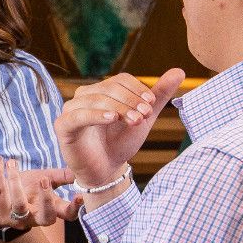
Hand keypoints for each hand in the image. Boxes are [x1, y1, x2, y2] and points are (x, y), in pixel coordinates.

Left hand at [0, 155, 80, 230]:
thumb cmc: (26, 190)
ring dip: (16, 181)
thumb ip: (61, 176)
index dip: (74, 208)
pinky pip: (0, 193)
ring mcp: (17, 217)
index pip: (67, 214)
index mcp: (49, 210)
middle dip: (47, 200)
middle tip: (44, 180)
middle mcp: (35, 217)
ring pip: (19, 204)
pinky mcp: (0, 211)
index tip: (80, 195)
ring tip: (13, 163)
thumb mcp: (44, 181)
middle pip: (46, 217)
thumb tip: (79, 169)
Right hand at [55, 68, 185, 189]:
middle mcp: (84, 96)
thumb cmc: (121, 142)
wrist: (107, 171)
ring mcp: (71, 110)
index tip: (151, 104)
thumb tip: (179, 71)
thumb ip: (159, 96)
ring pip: (96, 100)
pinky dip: (95, 115)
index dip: (137, 89)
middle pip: (109, 88)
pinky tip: (112, 118)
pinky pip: (78, 115)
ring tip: (135, 120)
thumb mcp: (143, 118)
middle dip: (130, 100)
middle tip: (145, 115)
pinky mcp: (63, 126)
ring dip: (118, 108)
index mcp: (102, 90)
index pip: (120, 80)